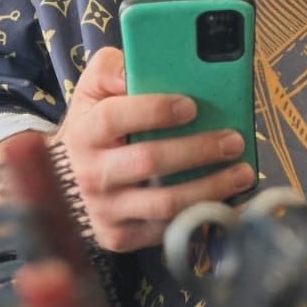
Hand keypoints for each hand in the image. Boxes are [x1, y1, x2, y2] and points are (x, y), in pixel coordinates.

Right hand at [53, 47, 254, 253]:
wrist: (64, 179)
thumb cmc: (92, 124)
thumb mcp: (92, 88)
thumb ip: (111, 69)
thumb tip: (136, 69)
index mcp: (85, 131)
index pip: (116, 117)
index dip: (155, 110)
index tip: (192, 105)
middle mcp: (91, 174)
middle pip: (149, 161)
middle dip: (197, 149)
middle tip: (233, 140)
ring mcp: (105, 210)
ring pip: (164, 203)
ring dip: (210, 188)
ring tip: (242, 172)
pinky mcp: (119, 237)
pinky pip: (166, 230)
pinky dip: (200, 216)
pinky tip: (225, 200)